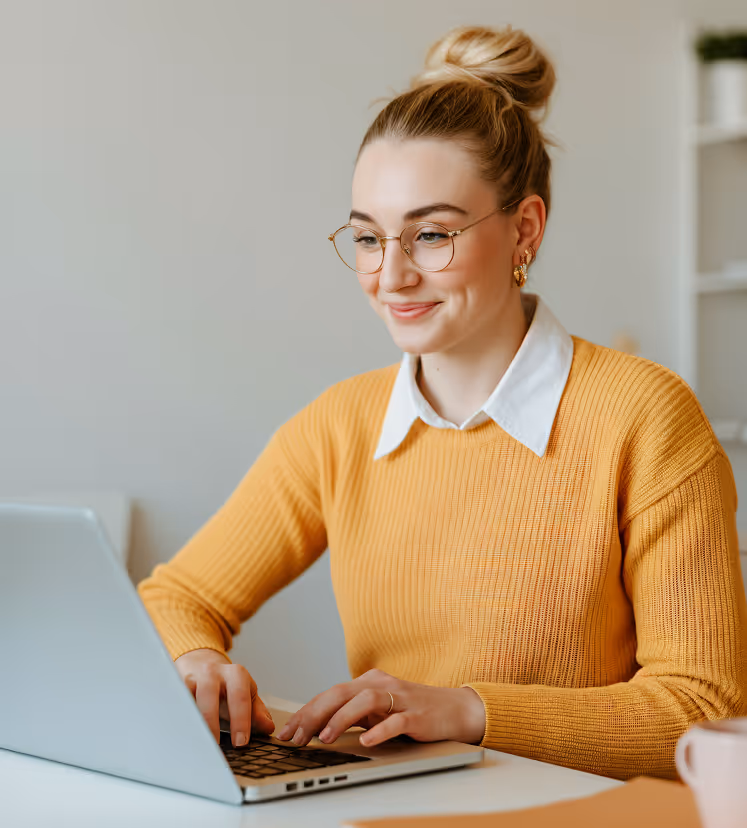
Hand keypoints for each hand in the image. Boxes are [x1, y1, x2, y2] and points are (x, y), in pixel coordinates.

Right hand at [174, 648, 274, 746]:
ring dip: (191, 722)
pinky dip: (175, 718)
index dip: (241, 720)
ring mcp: (191, 678)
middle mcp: (212, 673)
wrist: (201, 662)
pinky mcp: (174, 686)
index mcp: (235, 674)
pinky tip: (179, 735)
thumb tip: (268, 728)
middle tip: (215, 747)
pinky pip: (173, 701)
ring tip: (195, 744)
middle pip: (209, 694)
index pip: (239, 696)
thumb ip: (257, 712)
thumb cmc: (225, 684)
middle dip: (211, 722)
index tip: (241, 742)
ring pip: (187, 698)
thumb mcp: (246, 693)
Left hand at [275, 669, 485, 747]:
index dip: (307, 711)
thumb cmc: (413, 711)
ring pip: (365, 701)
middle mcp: (381, 684)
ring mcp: (400, 698)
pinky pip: (396, 720)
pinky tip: (366, 740)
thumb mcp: (379, 710)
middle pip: (341, 693)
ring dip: (341, 719)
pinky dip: (380, 729)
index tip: (288, 731)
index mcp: (369, 682)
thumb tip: (317, 726)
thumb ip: (353, 712)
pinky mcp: (417, 714)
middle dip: (315, 714)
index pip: (331, 693)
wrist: (455, 709)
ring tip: (324, 737)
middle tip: (296, 736)